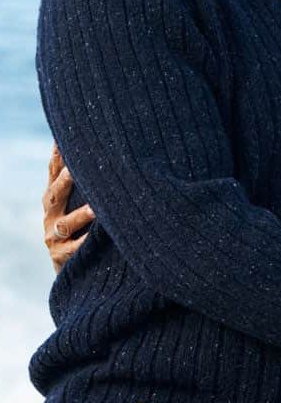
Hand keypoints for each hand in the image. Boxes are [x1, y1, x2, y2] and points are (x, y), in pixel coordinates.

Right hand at [43, 143, 95, 272]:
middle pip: (55, 194)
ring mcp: (53, 235)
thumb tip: (108, 144)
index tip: (64, 137)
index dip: (58, 154)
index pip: (54, 170)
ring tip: (96, 208)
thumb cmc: (85, 223)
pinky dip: (85, 241)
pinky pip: (74, 248)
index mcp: (55, 195)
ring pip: (65, 224)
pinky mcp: (61, 255)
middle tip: (76, 169)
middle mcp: (51, 213)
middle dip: (64, 181)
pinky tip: (99, 235)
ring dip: (80, 215)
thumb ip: (90, 176)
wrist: (76, 265)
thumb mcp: (82, 197)